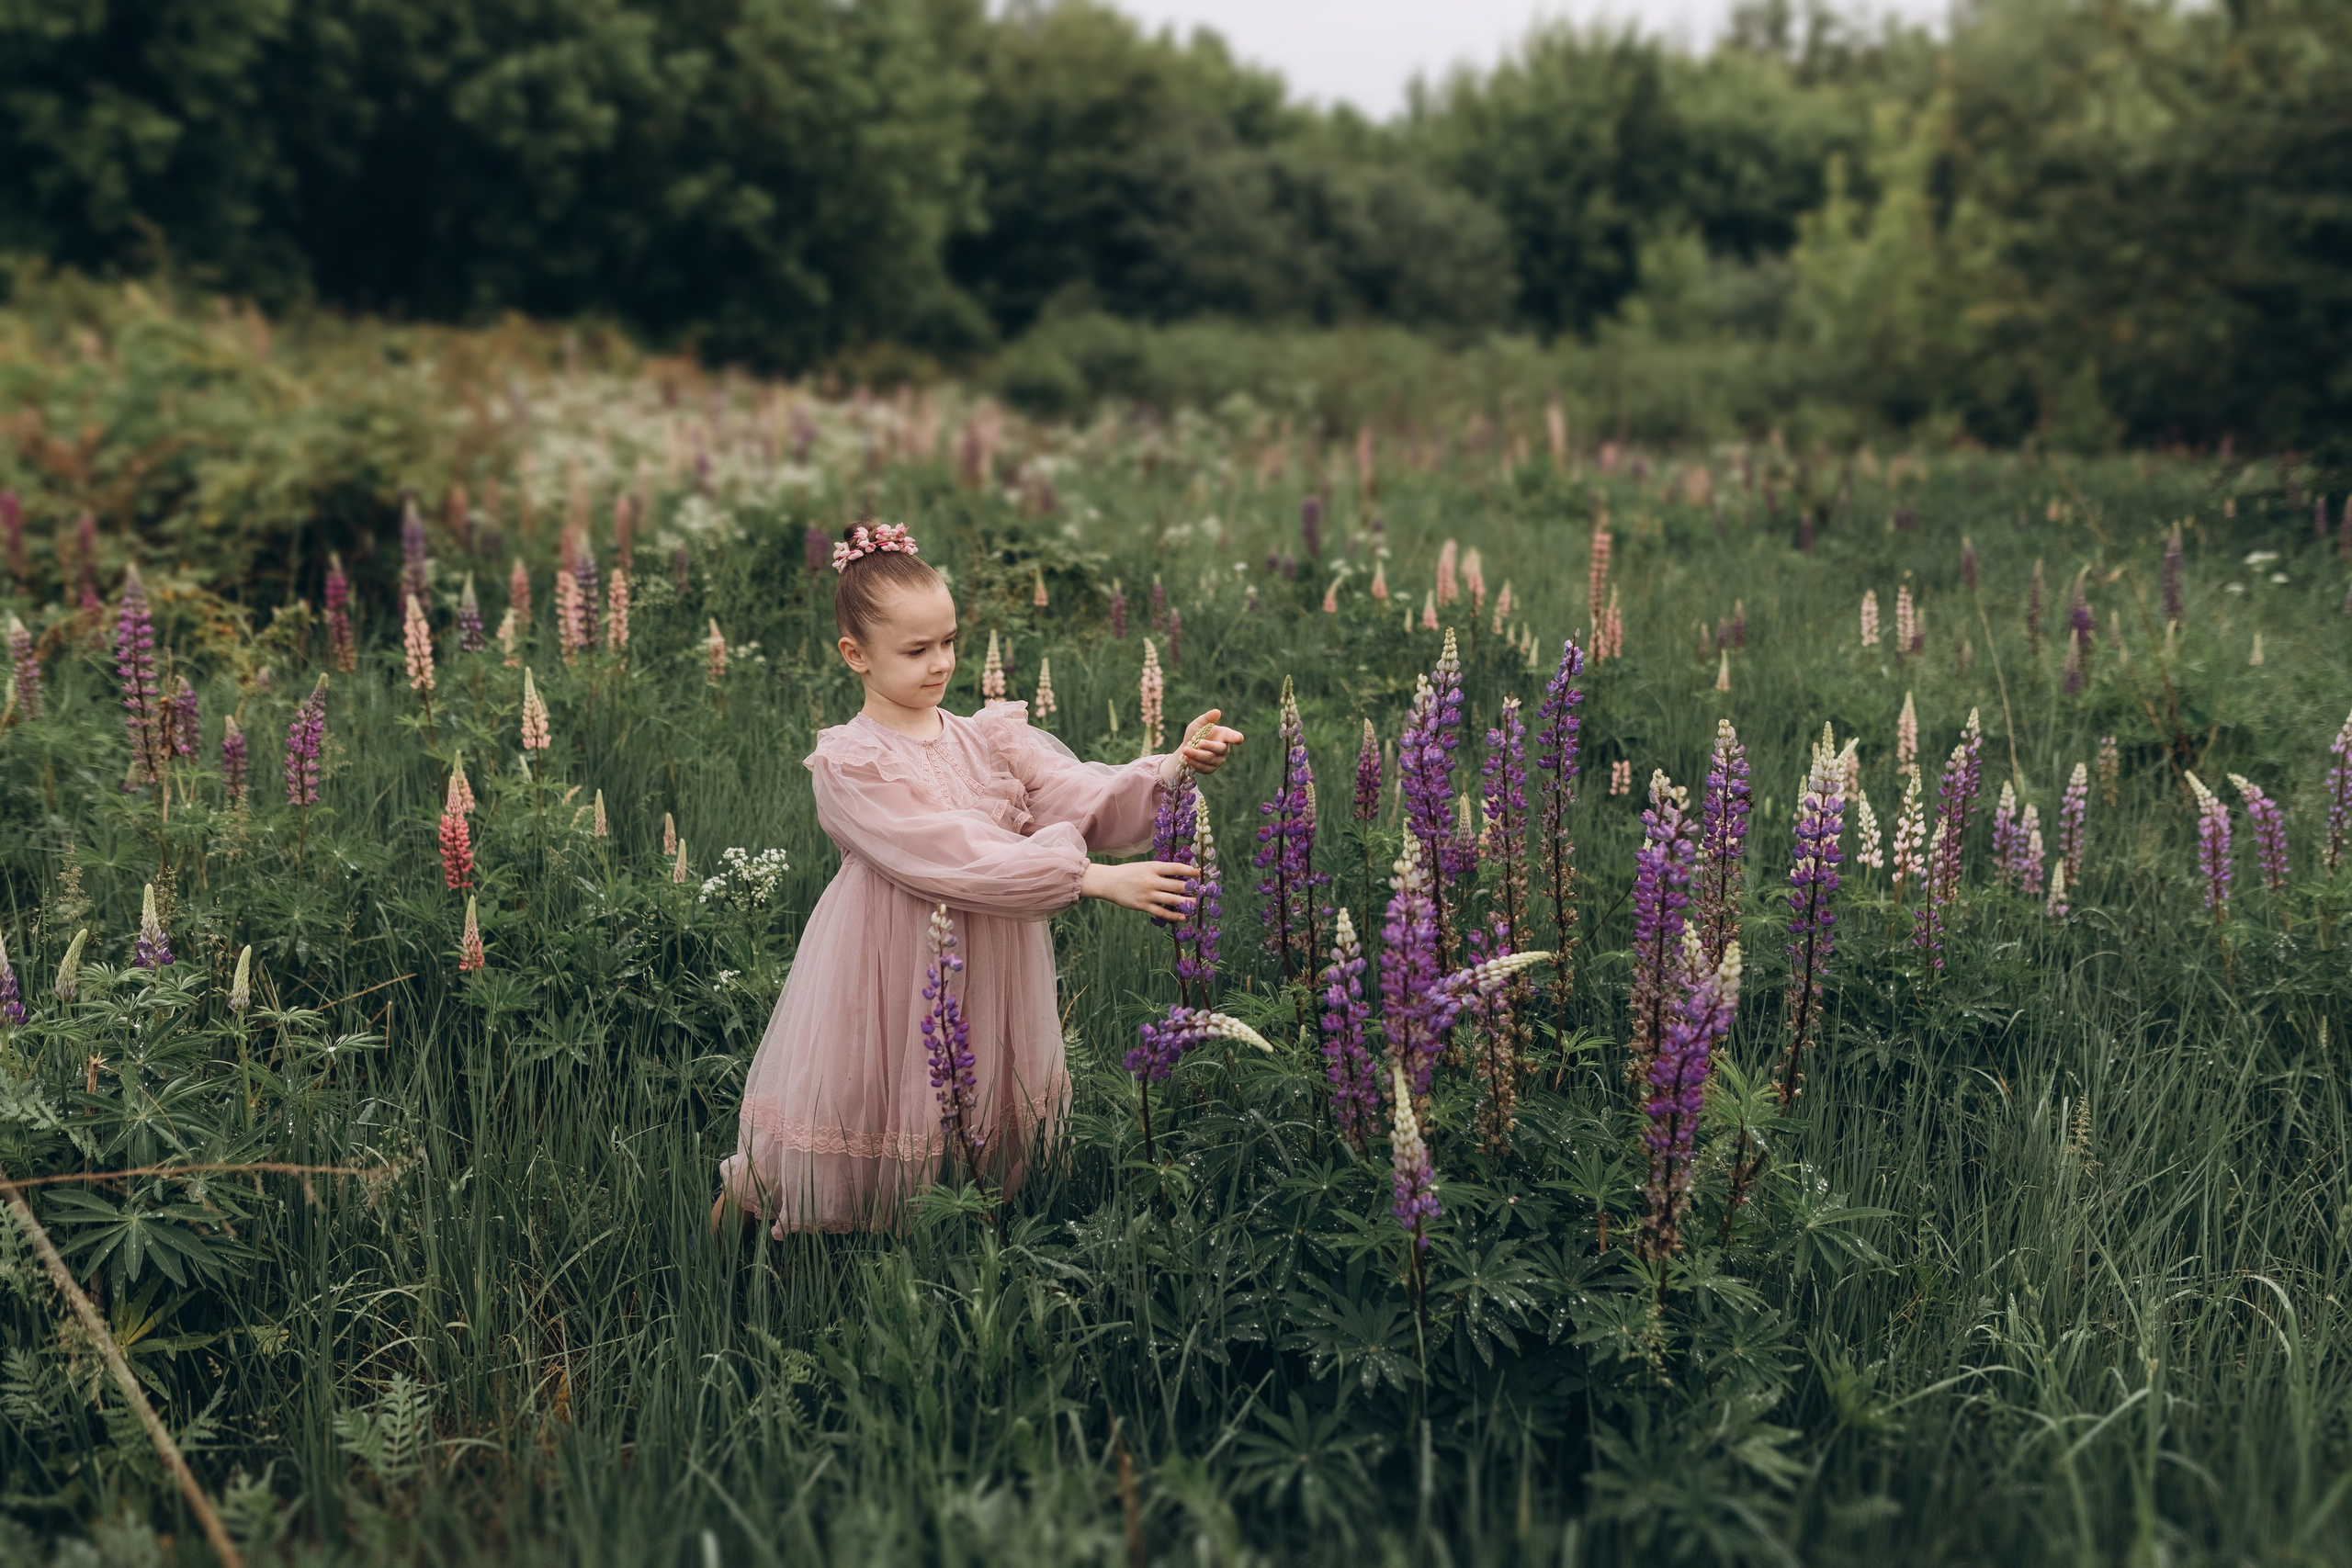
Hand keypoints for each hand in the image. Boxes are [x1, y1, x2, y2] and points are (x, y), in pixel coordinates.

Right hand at [1081, 860, 1197, 922]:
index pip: (1176, 868)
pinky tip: (1184, 917)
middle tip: (1204, 891)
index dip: (1191, 871)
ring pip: (1173, 900)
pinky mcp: (1143, 906)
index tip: (1201, 873)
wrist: (1109, 882)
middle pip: (1178, 885)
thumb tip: (1181, 873)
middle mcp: (1152, 880)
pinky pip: (1162, 912)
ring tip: (1197, 905)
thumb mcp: (1145, 866)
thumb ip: (1161, 870)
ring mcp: (1148, 894)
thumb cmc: (1129, 873)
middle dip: (1192, 889)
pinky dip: (1174, 915)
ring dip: (1187, 903)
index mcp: (1153, 867)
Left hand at [1175, 710, 1243, 775]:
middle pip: (1220, 749)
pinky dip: (1194, 763)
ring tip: (1185, 750)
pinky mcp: (1210, 769)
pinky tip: (1186, 758)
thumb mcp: (1199, 723)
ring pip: (1209, 759)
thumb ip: (1207, 718)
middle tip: (1199, 743)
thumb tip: (1217, 712)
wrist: (1187, 748)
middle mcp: (1224, 749)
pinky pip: (1204, 767)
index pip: (1234, 736)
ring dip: (1196, 755)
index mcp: (1225, 735)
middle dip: (1209, 746)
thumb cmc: (1196, 733)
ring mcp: (1218, 760)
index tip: (1238, 738)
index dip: (1236, 738)